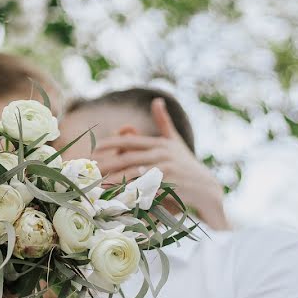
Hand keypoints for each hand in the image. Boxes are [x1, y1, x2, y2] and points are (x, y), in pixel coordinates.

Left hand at [94, 98, 229, 229]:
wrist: (206, 188)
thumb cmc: (187, 165)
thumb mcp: (175, 141)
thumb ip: (164, 122)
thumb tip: (157, 100)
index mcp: (160, 143)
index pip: (131, 141)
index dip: (112, 143)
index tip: (95, 147)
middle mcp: (162, 153)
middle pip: (129, 157)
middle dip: (108, 163)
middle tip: (91, 168)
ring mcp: (166, 168)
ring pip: (135, 173)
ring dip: (115, 179)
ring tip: (98, 184)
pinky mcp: (170, 183)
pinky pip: (145, 188)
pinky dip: (130, 192)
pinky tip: (117, 197)